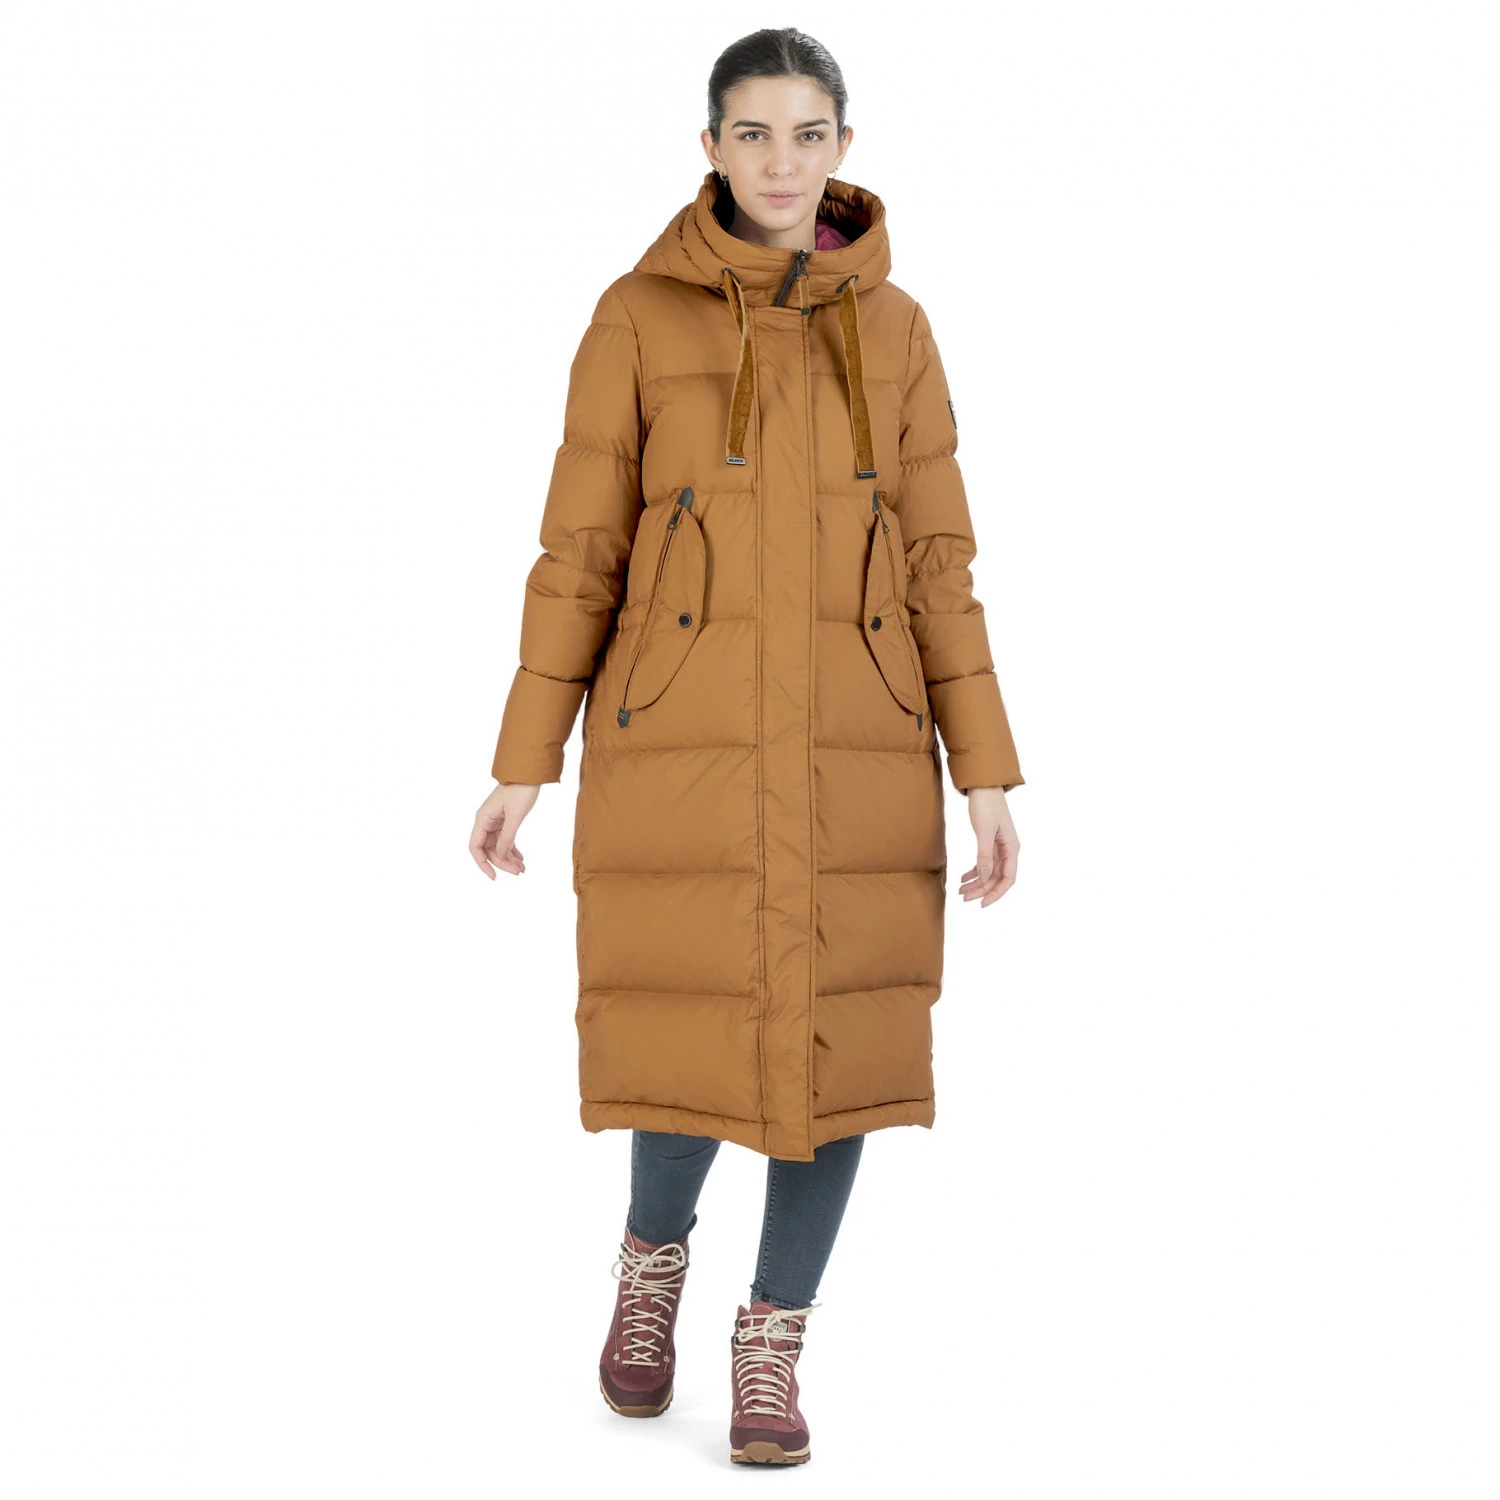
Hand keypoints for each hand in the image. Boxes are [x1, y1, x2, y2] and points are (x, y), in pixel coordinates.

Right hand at [470, 781, 540, 878]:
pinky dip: (512, 849)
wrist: (529, 773)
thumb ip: (507, 837)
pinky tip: (521, 858)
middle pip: (489, 849)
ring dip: (508, 858)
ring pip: (498, 845)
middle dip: (502, 862)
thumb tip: (500, 855)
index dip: (482, 863)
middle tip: (518, 872)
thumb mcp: (515, 816)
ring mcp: (495, 820)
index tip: (494, 876)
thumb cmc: (520, 790)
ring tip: (522, 868)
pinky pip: (505, 839)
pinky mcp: (505, 819)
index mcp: (483, 819)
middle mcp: (486, 821)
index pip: (475, 847)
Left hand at [958, 786, 1018, 907]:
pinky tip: (962, 877)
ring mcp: (999, 846)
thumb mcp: (983, 831)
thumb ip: (984, 855)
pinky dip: (974, 871)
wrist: (983, 785)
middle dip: (981, 890)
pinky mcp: (989, 842)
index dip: (996, 894)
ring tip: (960, 891)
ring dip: (976, 882)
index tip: (982, 904)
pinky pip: (983, 863)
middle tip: (963, 898)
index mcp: (1011, 848)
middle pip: (996, 878)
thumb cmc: (986, 805)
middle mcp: (1008, 850)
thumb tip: (984, 877)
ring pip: (989, 872)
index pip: (1008, 879)